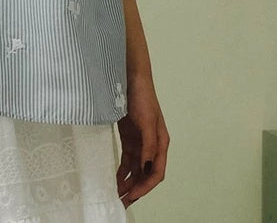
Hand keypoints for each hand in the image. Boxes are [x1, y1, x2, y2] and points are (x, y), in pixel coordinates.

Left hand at [115, 74, 168, 206]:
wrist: (129, 76)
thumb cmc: (142, 96)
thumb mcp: (146, 121)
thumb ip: (148, 145)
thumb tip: (146, 167)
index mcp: (161, 142)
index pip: (156, 172)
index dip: (145, 186)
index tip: (132, 195)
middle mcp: (152, 145)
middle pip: (145, 173)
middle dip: (135, 188)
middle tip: (121, 200)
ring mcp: (140, 141)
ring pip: (135, 168)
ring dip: (128, 181)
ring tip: (117, 193)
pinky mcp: (129, 136)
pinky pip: (127, 159)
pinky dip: (122, 169)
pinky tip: (116, 178)